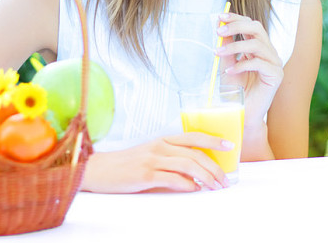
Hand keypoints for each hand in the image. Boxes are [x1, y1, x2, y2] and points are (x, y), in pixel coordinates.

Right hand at [81, 133, 231, 192]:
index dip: (213, 141)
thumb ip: (170, 160)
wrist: (98, 169)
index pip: (193, 137)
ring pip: (188, 166)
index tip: (230, 146)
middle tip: (225, 180)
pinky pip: (172, 178)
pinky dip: (186, 184)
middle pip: (195, 154)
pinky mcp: (145, 174)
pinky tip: (194, 190)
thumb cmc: (125, 165)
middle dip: (214, 168)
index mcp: (162, 140)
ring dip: (205, 177)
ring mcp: (152, 160)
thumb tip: (195, 175)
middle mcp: (160, 146)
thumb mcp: (149, 156)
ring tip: (215, 187)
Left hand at [215, 12, 282, 129]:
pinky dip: (241, 65)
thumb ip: (226, 46)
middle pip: (257, 28)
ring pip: (257, 44)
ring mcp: (275, 63)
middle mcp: (269, 52)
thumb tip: (219, 25)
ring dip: (234, 46)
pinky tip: (229, 72)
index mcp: (259, 47)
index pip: (251, 25)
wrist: (242, 114)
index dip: (236, 18)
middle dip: (237, 26)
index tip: (220, 16)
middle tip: (218, 31)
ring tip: (218, 53)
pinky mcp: (277, 75)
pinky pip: (259, 63)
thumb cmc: (236, 90)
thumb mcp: (227, 64)